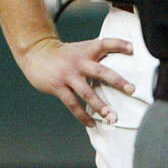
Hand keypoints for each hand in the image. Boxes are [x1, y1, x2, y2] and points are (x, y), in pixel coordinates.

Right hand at [18, 36, 134, 127]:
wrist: (35, 53)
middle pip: (101, 71)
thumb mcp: (81, 48)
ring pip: (87, 92)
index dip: (119, 44)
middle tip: (131, 90)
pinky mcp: (58, 87)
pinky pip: (73, 104)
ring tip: (111, 116)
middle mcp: (79, 62)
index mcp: (87, 50)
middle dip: (117, 81)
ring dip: (100, 106)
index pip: (105, 43)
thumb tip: (120, 62)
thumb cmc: (64, 54)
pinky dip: (83, 115)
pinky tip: (92, 123)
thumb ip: (97, 54)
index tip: (132, 48)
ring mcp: (68, 75)